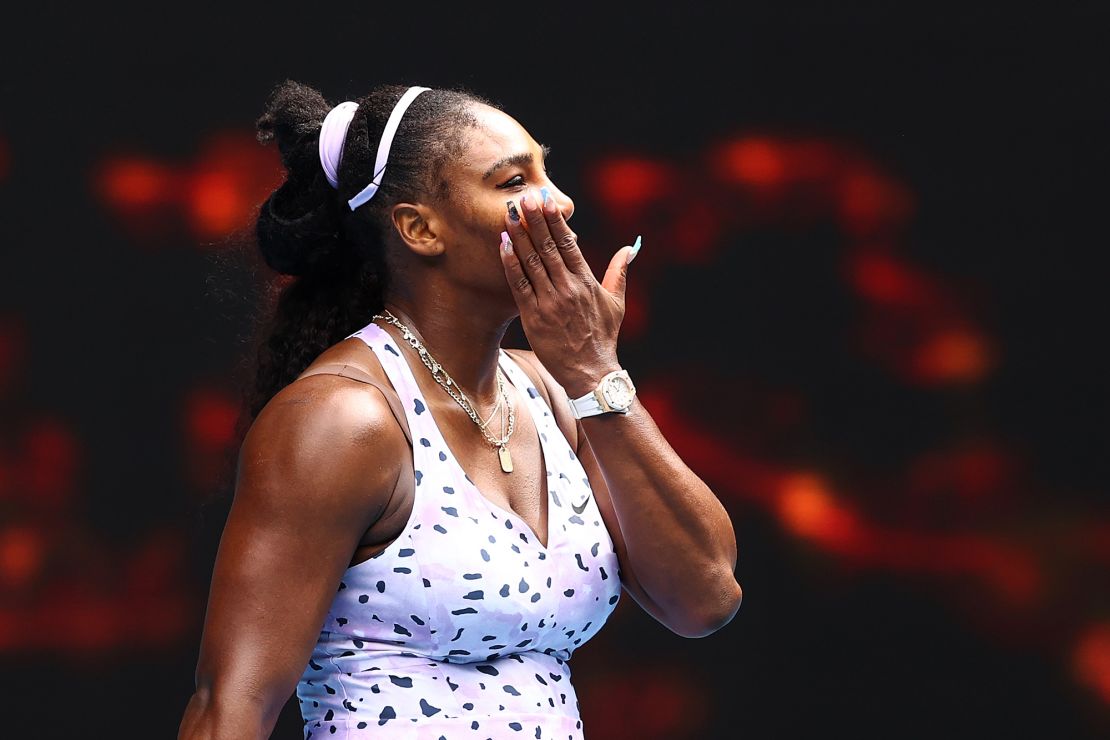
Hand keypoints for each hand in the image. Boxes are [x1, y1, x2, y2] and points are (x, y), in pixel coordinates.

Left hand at [499, 188, 636, 396]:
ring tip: (508, 215)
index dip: (555, 221)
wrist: (591, 371)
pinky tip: (503, 245)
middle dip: (534, 220)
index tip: (546, 200)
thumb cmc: (603, 337)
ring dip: (519, 236)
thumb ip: (619, 271)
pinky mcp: (534, 316)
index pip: (569, 243)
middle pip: (547, 247)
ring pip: (531, 262)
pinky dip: (510, 264)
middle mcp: (568, 288)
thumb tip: (630, 247)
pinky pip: (519, 285)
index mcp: (587, 281)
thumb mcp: (616, 302)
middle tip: (522, 198)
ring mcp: (550, 302)